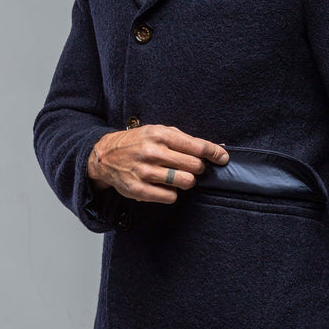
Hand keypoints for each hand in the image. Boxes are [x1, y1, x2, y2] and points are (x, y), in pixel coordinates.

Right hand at [87, 124, 228, 202]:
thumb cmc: (138, 142)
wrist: (105, 155)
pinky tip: (165, 186)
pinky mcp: (138, 189)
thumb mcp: (159, 132)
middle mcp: (152, 152)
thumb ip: (186, 140)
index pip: (197, 146)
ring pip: (184, 182)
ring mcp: (144, 172)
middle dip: (198, 168)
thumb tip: (217, 149)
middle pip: (194, 166)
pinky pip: (170, 197)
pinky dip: (172, 193)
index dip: (214, 153)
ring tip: (179, 176)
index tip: (223, 158)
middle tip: (192, 167)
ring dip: (186, 181)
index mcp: (160, 135)